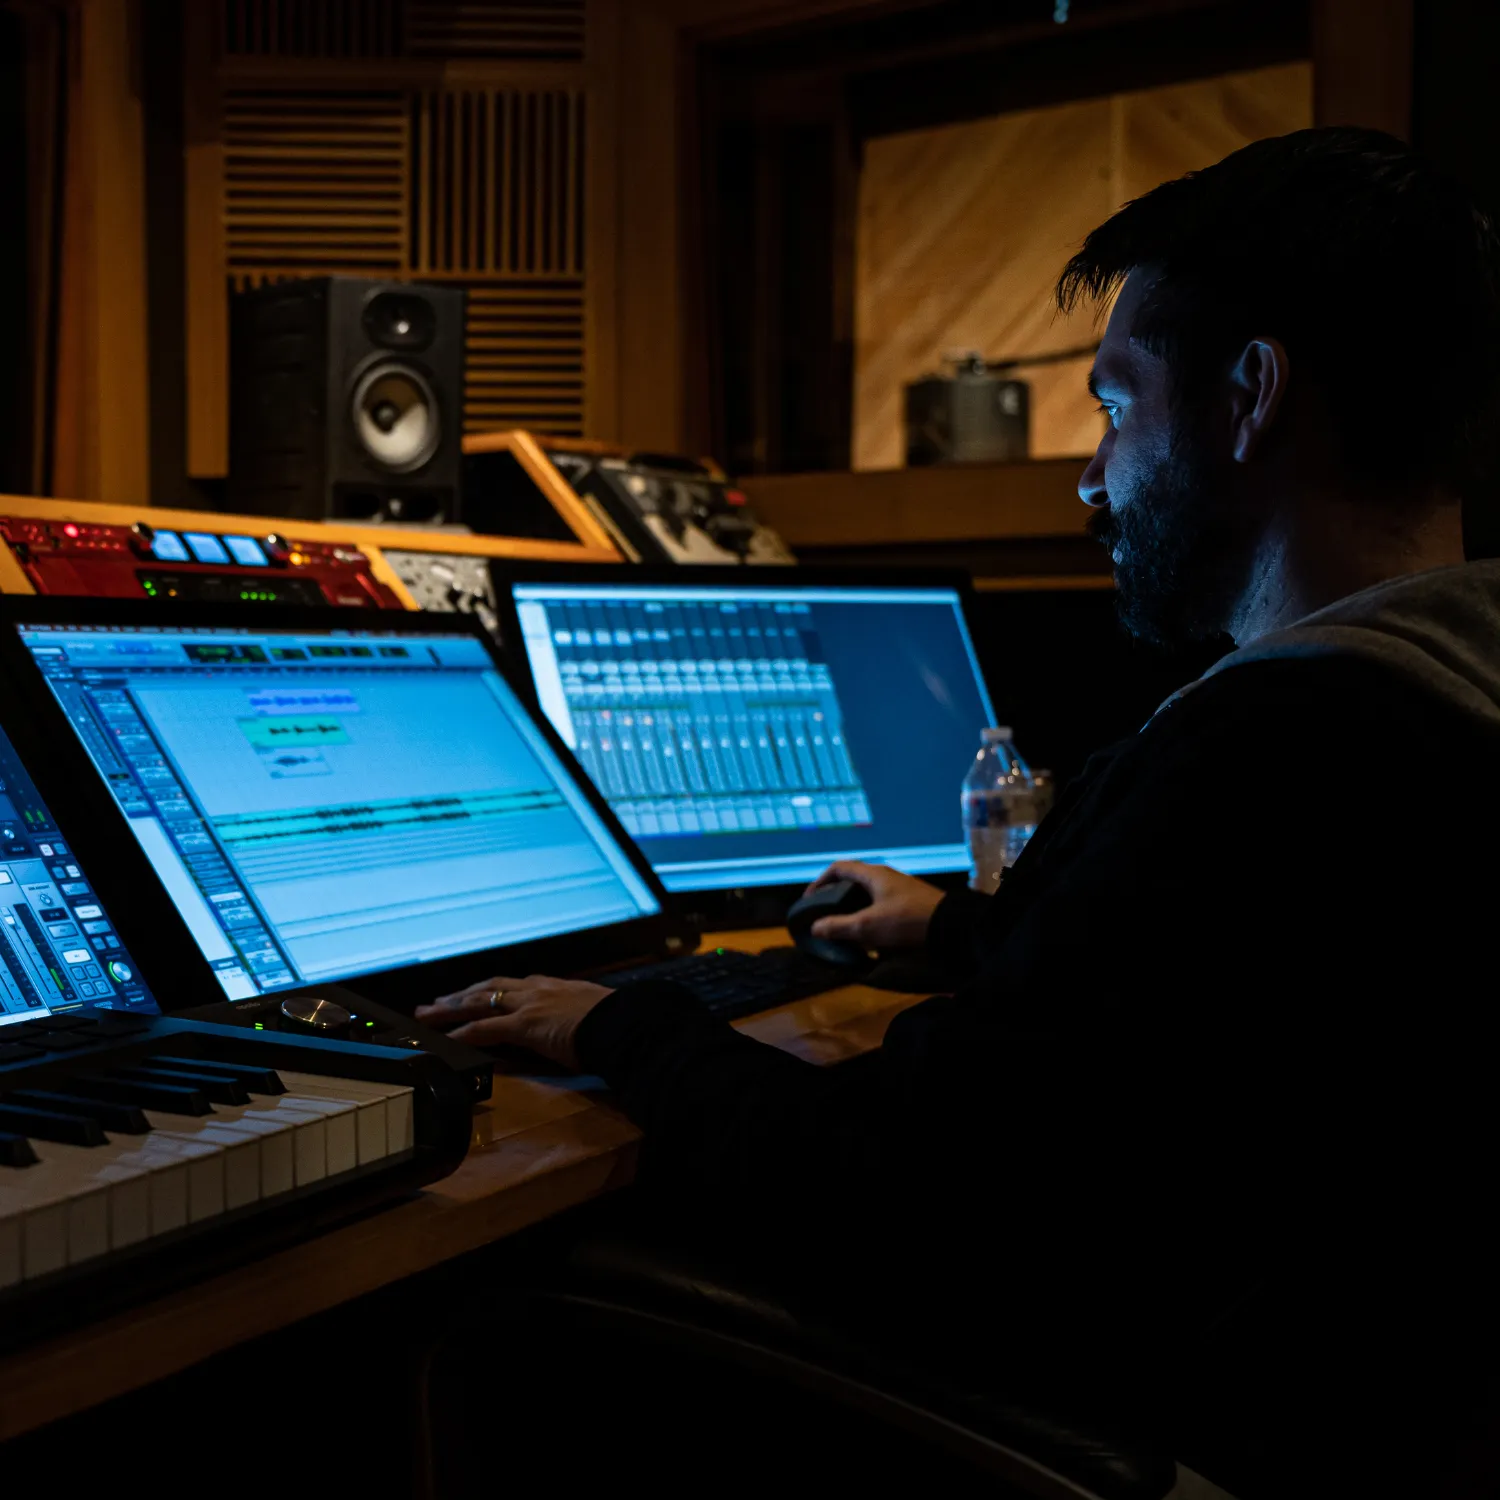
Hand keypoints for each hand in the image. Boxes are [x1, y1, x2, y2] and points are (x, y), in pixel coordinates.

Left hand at [414, 975, 613, 1068]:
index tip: (474, 994)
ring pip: (478, 1002)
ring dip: (450, 1009)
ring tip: (427, 1016)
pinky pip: (484, 1028)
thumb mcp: (596, 1011)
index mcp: (555, 986)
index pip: (514, 986)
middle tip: (435, 1002)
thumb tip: (582, 1026)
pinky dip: (462, 1033)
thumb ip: (580, 1016)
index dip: (490, 990)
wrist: (624, 1022)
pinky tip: (447, 1038)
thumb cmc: (618, 1021)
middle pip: (488, 988)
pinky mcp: (524, 1026)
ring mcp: (529, 1005)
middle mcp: (537, 990)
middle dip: (460, 995)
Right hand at [805, 861, 944, 950]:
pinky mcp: (911, 901)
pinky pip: (882, 902)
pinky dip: (870, 913)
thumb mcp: (868, 926)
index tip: (810, 899)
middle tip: (826, 914)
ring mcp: (900, 888)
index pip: (839, 868)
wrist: (950, 925)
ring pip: (868, 892)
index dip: (820, 881)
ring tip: (845, 926)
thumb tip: (815, 927)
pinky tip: (871, 932)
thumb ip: (839, 927)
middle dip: (836, 896)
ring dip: (854, 906)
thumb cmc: (906, 920)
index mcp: (873, 874)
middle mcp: (886, 876)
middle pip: (853, 879)